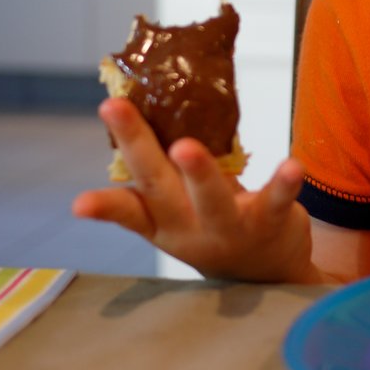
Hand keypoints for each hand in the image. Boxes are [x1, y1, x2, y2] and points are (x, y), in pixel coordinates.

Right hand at [71, 98, 317, 282]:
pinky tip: (292, 165)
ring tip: (186, 147)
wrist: (267, 273)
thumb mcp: (179, 205)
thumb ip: (161, 167)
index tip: (78, 203)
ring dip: (199, 173)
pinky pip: (276, 201)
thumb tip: (142, 95)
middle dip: (137, 145)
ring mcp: (229, 229)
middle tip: (113, 107)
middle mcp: (189, 227)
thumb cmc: (211, 223)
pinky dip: (282, 183)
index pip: (127, 209)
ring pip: (212, 200)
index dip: (103, 205)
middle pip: (159, 186)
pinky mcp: (270, 223)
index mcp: (161, 219)